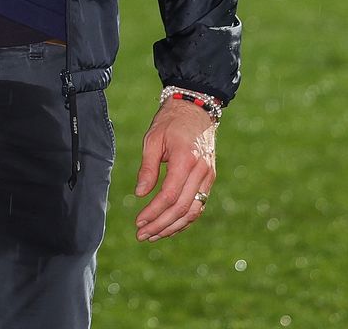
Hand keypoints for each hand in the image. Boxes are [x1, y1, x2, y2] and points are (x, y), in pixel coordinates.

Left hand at [133, 98, 218, 240]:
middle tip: (142, 235)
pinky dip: (185, 219)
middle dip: (161, 225)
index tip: (138, 222)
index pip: (169, 196)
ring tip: (153, 235)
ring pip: (193, 211)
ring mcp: (208, 177)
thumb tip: (140, 194)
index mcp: (185, 160)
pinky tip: (170, 226)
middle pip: (182, 208)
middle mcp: (201, 172)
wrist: (196, 111)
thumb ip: (147, 167)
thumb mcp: (153, 139)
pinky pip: (199, 205)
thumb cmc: (170, 122)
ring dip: (173, 227)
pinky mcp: (209, 179)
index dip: (153, 212)